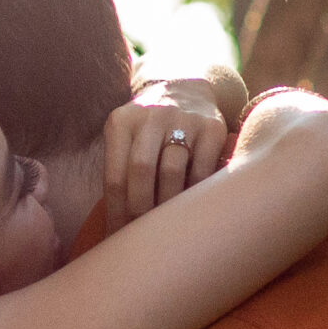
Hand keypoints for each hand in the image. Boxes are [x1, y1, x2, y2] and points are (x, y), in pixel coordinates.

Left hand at [104, 77, 229, 233]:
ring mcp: (184, 119)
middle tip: (142, 238)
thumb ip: (119, 172)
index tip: (118, 239)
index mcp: (121, 122)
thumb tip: (114, 229)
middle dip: (140, 210)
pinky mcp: (213, 127)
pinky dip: (195, 195)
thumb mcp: (126, 138)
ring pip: (173, 172)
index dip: (116, 213)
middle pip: (141, 171)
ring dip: (168, 206)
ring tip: (165, 229)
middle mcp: (151, 117)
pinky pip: (203, 171)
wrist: (186, 90)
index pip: (115, 176)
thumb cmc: (148, 131)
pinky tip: (189, 211)